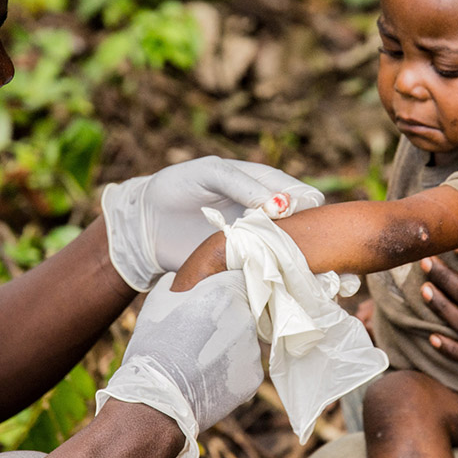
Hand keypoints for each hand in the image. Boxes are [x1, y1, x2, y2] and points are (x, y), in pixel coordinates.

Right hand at [95, 272, 262, 457]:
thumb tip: (176, 279)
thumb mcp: (155, 304)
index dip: (222, 291)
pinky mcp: (253, 378)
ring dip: (229, 346)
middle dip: (226, 320)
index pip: (236, 281)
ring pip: (244, 341)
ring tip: (200, 361)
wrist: (157, 400)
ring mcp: (253, 350)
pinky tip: (208, 378)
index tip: (209, 303)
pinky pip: (245, 368)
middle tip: (199, 336)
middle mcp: (246, 318)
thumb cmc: (153, 347)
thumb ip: (173, 284)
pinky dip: (230, 372)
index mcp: (225, 292)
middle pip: (243, 312)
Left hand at [101, 157, 323, 290]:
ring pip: (292, 252)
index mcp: (264, 186)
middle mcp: (267, 217)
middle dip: (311, 235)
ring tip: (307, 268)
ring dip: (302, 260)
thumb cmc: (178, 188)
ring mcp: (258, 245)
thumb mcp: (210, 175)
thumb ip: (243, 185)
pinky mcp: (244, 269)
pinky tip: (286, 282)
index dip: (305, 203)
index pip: (300, 194)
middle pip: (304, 226)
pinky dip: (280, 277)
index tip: (296, 214)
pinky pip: (269, 274)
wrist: (146, 225)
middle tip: (305, 245)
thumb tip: (281, 206)